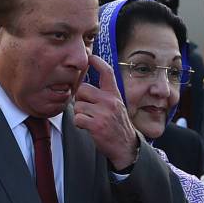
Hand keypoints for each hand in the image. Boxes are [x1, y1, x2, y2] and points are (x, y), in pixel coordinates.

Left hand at [74, 54, 137, 169]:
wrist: (126, 146)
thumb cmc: (117, 126)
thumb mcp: (116, 106)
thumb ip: (104, 96)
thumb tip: (85, 88)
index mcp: (114, 95)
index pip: (107, 73)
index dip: (97, 62)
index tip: (90, 56)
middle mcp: (110, 101)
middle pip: (82, 90)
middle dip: (80, 100)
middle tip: (87, 109)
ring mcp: (103, 113)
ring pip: (78, 105)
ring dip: (79, 114)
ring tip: (89, 120)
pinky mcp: (97, 125)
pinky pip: (78, 118)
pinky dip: (79, 124)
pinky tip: (87, 127)